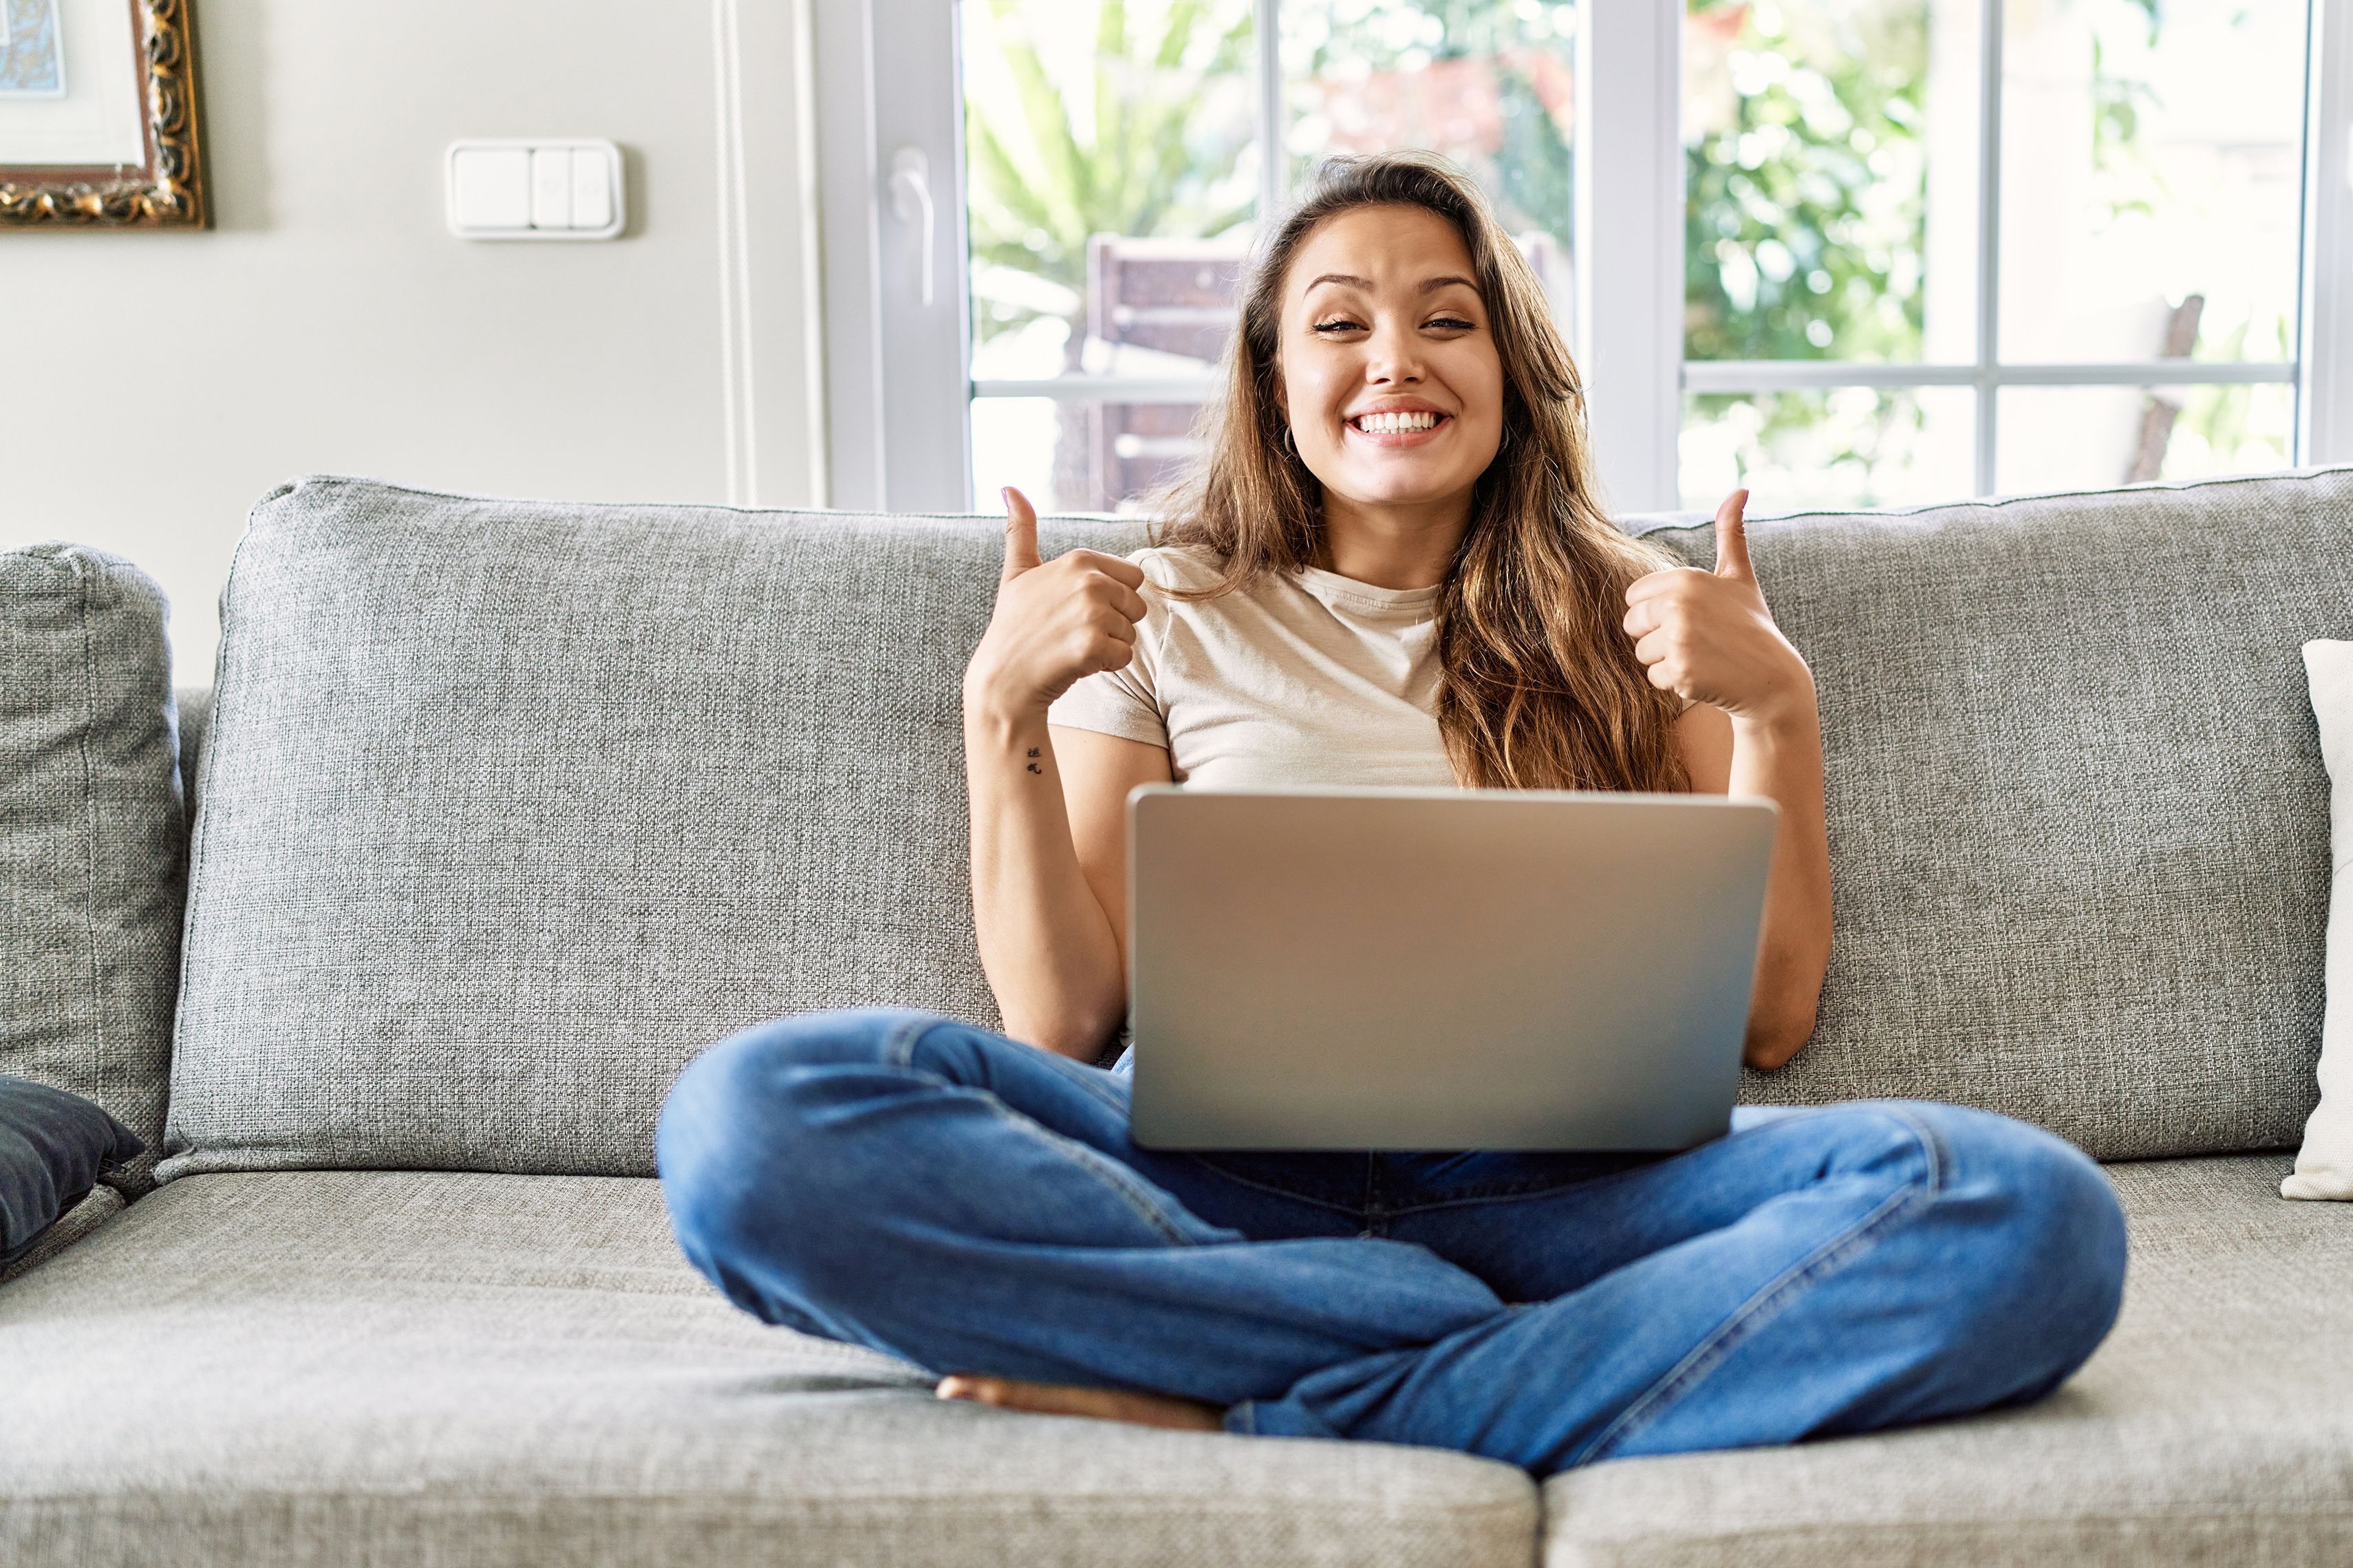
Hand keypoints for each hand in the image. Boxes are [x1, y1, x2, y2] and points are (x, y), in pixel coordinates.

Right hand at [964, 487, 1148, 721]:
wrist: (1003, 679)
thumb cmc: (1014, 626)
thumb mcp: (1017, 573)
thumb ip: (1021, 530)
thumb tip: (1009, 486)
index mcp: (1078, 560)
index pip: (1131, 578)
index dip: (1109, 599)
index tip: (1074, 610)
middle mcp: (1088, 581)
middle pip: (1137, 605)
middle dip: (1114, 623)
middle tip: (1074, 632)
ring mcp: (1091, 613)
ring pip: (1131, 633)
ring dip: (1109, 646)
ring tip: (1072, 647)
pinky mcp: (1093, 646)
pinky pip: (1125, 656)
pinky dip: (1106, 666)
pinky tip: (1076, 663)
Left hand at [1621, 489, 1812, 726]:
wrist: (1772, 677)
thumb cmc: (1751, 624)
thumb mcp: (1739, 575)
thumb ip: (1730, 533)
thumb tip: (1740, 489)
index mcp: (1686, 579)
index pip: (1634, 597)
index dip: (1655, 610)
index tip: (1687, 616)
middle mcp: (1679, 605)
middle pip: (1632, 624)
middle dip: (1655, 636)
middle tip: (1694, 639)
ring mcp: (1679, 640)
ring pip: (1641, 653)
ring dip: (1665, 660)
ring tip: (1701, 656)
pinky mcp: (1681, 673)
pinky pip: (1655, 678)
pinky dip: (1675, 682)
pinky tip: (1704, 675)